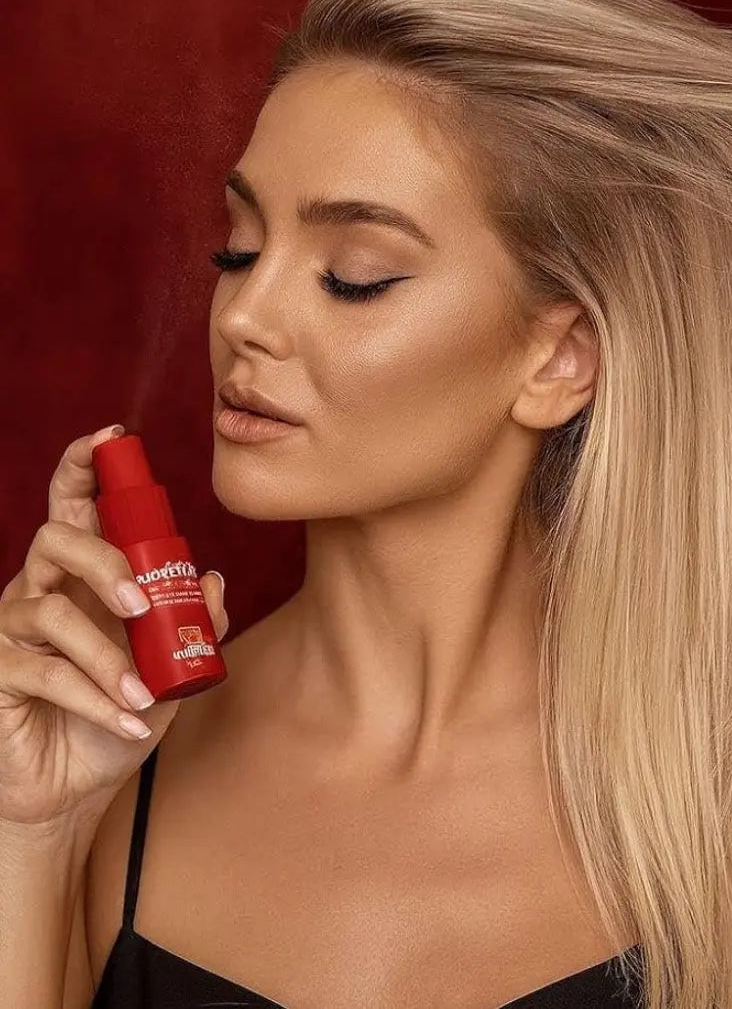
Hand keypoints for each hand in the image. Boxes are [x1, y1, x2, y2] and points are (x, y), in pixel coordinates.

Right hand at [0, 424, 228, 829]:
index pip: (74, 506)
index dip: (84, 466)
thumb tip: (217, 581)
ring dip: (106, 656)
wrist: (76, 787)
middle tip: (140, 604)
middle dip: (102, 562)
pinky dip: (95, 698)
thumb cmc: (120, 713)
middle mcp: (41, 590)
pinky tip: (129, 721)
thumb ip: (194, 625)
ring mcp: (12, 630)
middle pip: (55, 539)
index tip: (111, 437)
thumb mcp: (172, 669)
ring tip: (144, 693)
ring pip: (50, 614)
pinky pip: (43, 672)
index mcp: (83, 577)